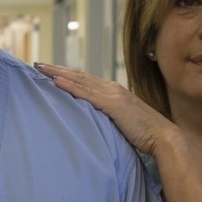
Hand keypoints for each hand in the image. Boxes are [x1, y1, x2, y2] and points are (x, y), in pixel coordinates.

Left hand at [34, 63, 176, 157]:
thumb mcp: (121, 123)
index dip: (66, 74)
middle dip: (57, 69)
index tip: (49, 71)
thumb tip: (93, 123)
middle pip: (78, 75)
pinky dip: (70, 86)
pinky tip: (56, 81)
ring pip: (79, 80)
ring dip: (58, 73)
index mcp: (113, 92)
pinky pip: (87, 93)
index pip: (84, 80)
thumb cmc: (144, 134)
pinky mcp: (113, 105)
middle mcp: (112, 89)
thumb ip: (107, 118)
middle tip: (37, 64)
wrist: (164, 137)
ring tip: (40, 68)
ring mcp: (113, 95)